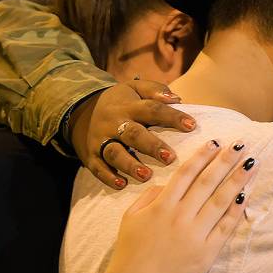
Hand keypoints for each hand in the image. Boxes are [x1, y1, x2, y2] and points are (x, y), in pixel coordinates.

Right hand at [69, 80, 197, 189]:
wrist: (80, 110)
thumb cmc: (121, 102)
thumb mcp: (135, 88)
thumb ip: (155, 90)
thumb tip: (177, 99)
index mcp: (130, 106)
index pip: (153, 109)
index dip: (172, 117)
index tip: (191, 125)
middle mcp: (114, 123)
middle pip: (133, 134)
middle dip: (151, 146)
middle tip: (169, 157)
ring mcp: (101, 140)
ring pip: (114, 153)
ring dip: (130, 164)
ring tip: (146, 175)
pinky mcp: (91, 156)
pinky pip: (98, 168)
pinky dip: (108, 177)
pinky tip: (122, 184)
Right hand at [103, 139, 256, 272]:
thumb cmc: (130, 253)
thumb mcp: (130, 218)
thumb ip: (148, 196)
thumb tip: (167, 184)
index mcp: (162, 206)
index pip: (186, 174)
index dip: (202, 156)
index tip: (215, 142)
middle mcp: (180, 216)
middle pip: (207, 182)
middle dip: (225, 161)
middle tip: (241, 145)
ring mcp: (195, 234)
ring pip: (220, 201)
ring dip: (237, 180)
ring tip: (251, 164)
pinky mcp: (206, 253)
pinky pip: (225, 228)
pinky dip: (236, 211)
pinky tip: (246, 196)